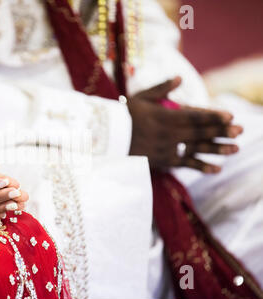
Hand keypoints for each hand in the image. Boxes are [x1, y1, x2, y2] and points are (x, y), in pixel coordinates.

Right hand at [128, 77, 242, 172]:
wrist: (108, 139)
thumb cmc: (124, 115)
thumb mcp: (141, 98)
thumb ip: (161, 89)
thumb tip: (180, 78)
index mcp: (164, 116)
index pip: (194, 115)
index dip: (213, 115)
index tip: (230, 116)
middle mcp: (167, 134)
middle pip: (199, 132)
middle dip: (221, 131)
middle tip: (241, 131)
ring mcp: (166, 149)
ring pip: (195, 149)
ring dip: (217, 149)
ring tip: (235, 149)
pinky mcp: (162, 161)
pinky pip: (184, 165)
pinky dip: (201, 167)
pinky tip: (216, 169)